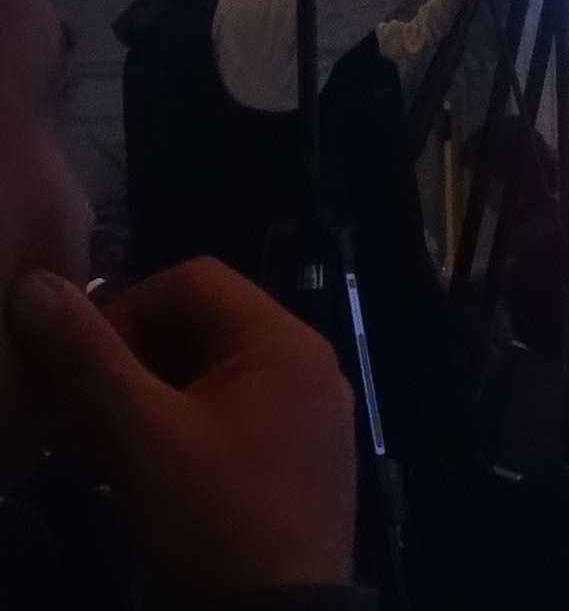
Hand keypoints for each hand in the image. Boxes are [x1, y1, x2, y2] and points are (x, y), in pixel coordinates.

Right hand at [5, 260, 354, 604]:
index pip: (195, 281)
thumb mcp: (141, 436)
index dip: (125, 308)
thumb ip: (88, 360)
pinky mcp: (291, 462)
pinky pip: (225, 420)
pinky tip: (123, 469)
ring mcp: (303, 416)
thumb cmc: (214, 515)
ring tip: (84, 442)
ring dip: (140, 399)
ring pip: (206, 379)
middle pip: (201, 329)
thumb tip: (35, 285)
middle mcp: (305, 366)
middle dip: (126, 360)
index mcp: (285, 342)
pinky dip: (171, 431)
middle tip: (70, 409)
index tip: (78, 363)